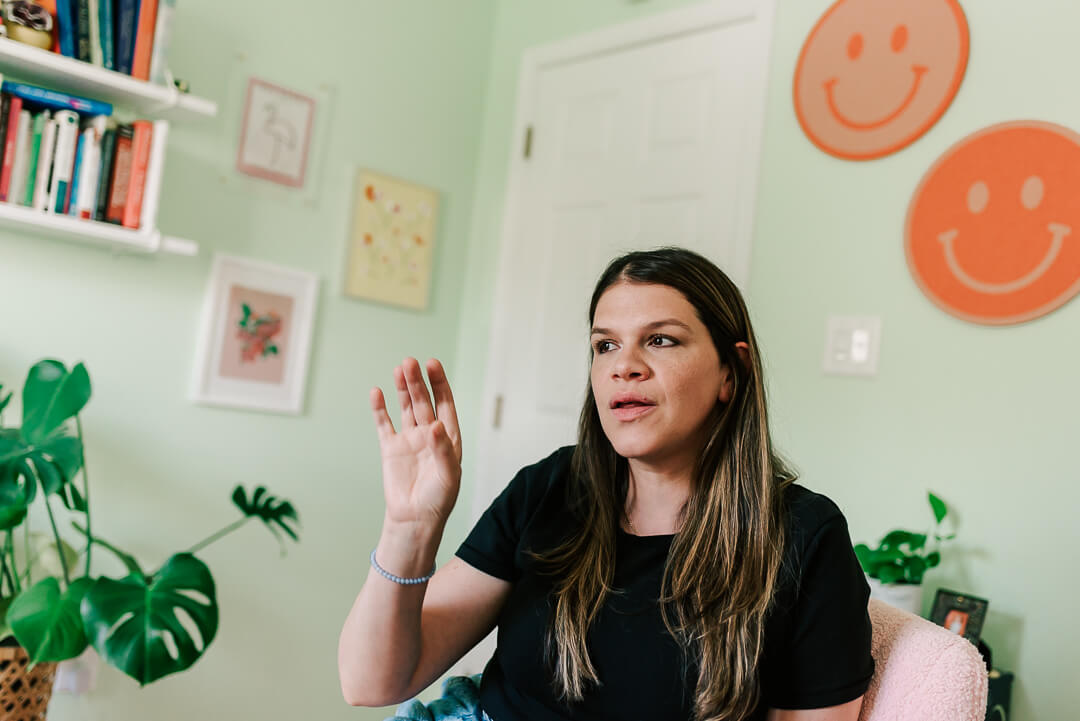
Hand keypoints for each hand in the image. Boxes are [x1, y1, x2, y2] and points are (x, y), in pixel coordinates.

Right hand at [371, 358, 462, 529]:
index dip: (440, 384)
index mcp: (448, 438)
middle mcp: (429, 434)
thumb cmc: (438, 500)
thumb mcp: (448, 477)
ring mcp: (409, 440)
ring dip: (403, 389)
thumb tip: (435, 424)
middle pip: (424, 401)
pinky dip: (380, 409)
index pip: (445, 404)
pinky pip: (384, 424)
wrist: (414, 520)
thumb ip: (442, 450)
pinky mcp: (390, 449)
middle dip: (418, 382)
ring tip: (399, 369)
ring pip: (406, 407)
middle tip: (410, 362)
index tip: (432, 365)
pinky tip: (377, 392)